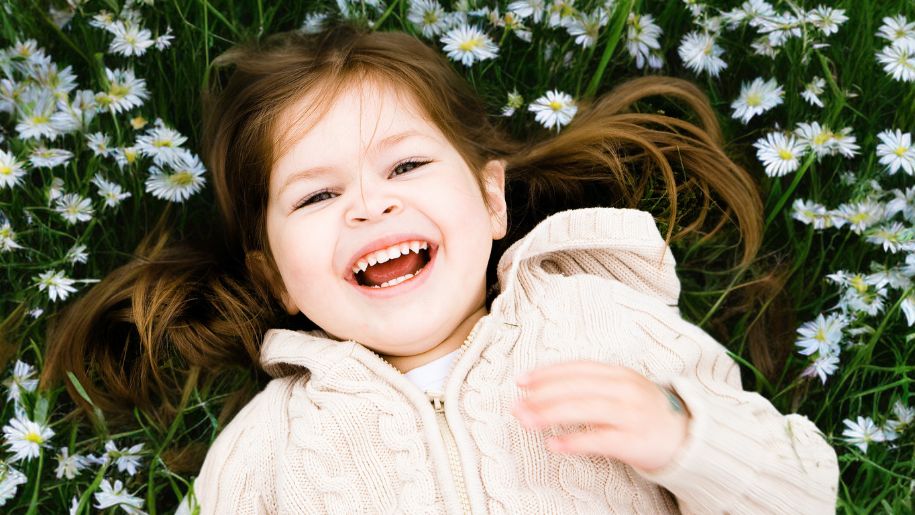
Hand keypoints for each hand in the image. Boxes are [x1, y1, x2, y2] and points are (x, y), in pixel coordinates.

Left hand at [511, 360, 690, 472]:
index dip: (547, 372)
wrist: (686, 437)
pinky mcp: (635, 441)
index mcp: (618, 373)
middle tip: (516, 404)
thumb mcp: (620, 388)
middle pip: (576, 387)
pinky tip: (553, 444)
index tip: (521, 380)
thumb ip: (590, 385)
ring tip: (526, 420)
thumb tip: (543, 388)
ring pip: (584, 409)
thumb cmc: (643, 412)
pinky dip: (574, 441)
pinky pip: (599, 440)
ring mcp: (631, 414)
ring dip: (550, 415)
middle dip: (542, 395)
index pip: (577, 368)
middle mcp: (624, 389)